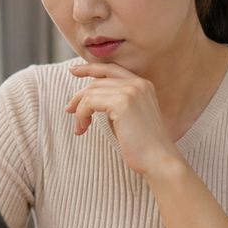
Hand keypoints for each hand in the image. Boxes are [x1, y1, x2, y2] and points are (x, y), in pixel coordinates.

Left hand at [66, 62, 180, 175]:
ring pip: (91, 92)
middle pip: (97, 81)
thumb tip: (90, 99)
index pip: (111, 69)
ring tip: (80, 127)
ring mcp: (130, 91)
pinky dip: (81, 115)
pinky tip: (83, 128)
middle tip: (69, 110)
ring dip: (80, 110)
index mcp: (143, 84)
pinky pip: (90, 102)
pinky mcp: (122, 103)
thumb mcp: (129, 117)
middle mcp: (138, 84)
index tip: (73, 70)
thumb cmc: (143, 145)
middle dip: (79, 96)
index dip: (90, 68)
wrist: (158, 160)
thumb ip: (115, 103)